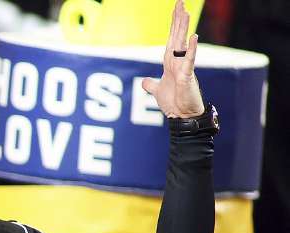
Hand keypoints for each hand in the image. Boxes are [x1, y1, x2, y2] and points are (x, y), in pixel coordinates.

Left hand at [140, 0, 204, 117]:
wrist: (182, 117)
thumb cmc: (173, 103)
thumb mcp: (157, 91)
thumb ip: (151, 84)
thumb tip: (144, 81)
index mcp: (170, 62)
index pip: (171, 38)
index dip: (172, 24)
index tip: (176, 8)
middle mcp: (178, 61)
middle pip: (177, 36)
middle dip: (178, 19)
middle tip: (180, 2)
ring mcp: (184, 67)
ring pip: (183, 43)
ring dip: (183, 28)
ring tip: (186, 12)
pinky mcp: (188, 76)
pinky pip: (190, 60)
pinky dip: (191, 49)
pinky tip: (193, 37)